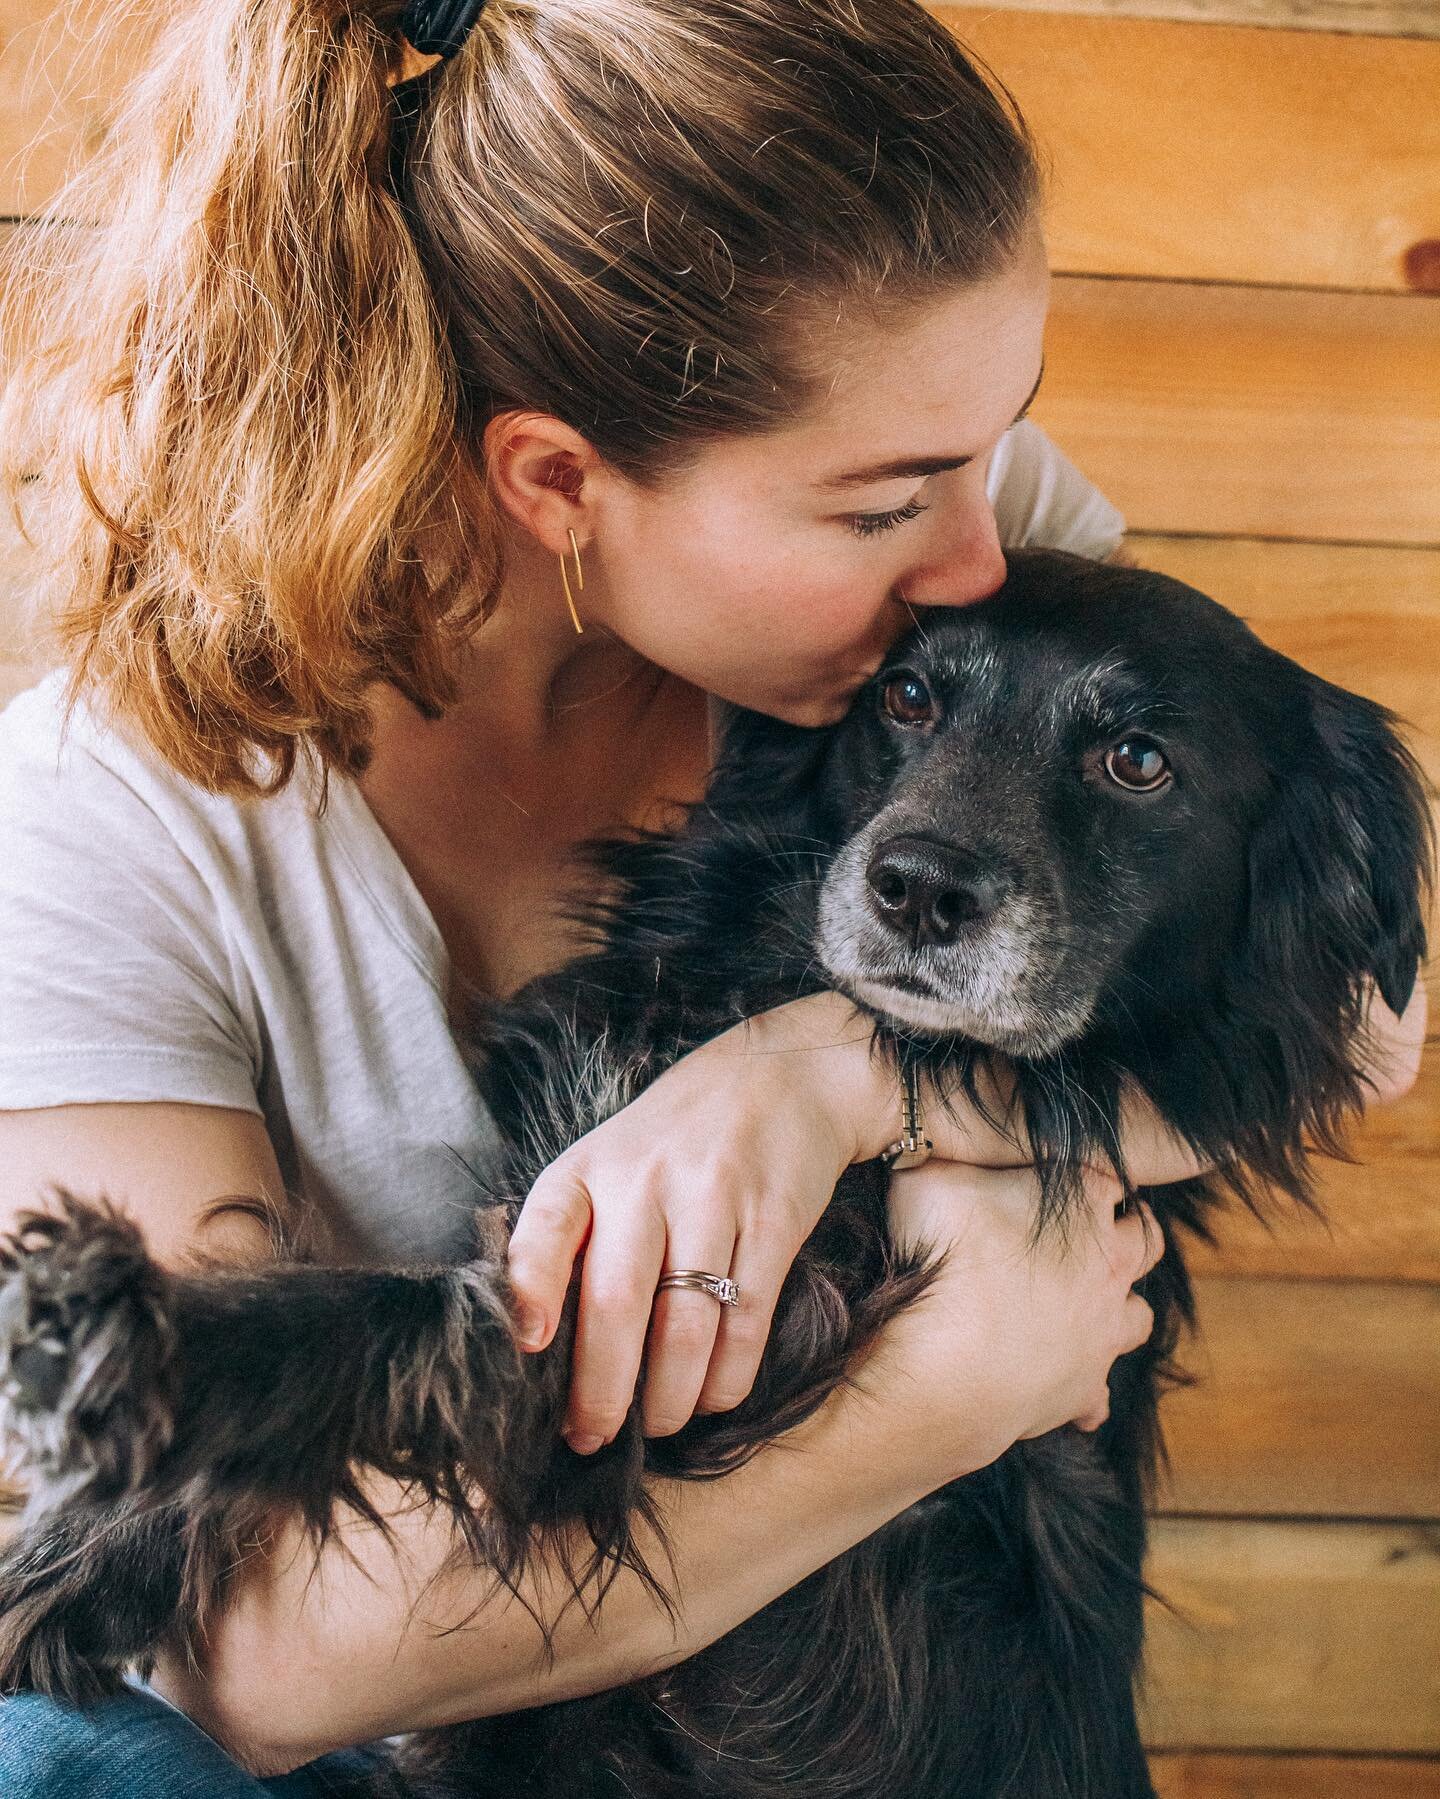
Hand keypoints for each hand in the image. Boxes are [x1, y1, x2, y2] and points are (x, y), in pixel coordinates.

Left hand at [506, 992, 878, 1454]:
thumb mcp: (609, 1161)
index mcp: (588, 1167)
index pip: (543, 1230)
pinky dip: (728, 1376)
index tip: (524, 1348)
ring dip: (667, 1396)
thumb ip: (575, 1233)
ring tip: (656, 1425)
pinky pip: (746, 1318)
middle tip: (592, 1438)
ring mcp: (711, 1196)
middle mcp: (643, 1178)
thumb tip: (538, 1346)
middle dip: (600, 1389)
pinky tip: (713, 1397)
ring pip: (684, 1325)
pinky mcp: (772, 1219)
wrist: (784, 1075)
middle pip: (614, 1301)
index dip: (528, 1293)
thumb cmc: (675, 1139)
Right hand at [865, 1159, 1163, 1481]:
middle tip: (1092, 1233)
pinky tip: (1064, 1388)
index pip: (1110, 1175)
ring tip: (1088, 1306)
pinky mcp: (1086, 1384)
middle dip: (1125, 1232)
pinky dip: (1086, 1391)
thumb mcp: (927, 1178)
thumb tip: (928, 1138)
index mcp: (1084, 1201)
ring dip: (1118, 1307)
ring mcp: (1104, 1327)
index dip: (1089, 1176)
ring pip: (1139, 1314)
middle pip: (1145, 1238)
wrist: (948, 1362)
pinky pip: (1100, 1394)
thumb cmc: (942, 1258)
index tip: (1065, 1180)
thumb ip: (940, 1152)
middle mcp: (1110, 1262)